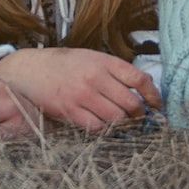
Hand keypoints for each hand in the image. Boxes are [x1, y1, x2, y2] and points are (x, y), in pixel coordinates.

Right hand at [0, 47, 160, 131]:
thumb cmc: (64, 64)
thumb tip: (141, 91)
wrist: (31, 69)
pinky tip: (102, 125)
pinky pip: (97, 128)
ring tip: (121, 123)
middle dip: (139, 114)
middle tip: (139, 118)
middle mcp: (95, 77)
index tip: (157, 104)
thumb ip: (113, 71)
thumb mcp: (91, 57)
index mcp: (103, 61)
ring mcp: (82, 95)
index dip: (153, 94)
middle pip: (131, 103)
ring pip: (117, 119)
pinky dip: (104, 130)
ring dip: (123, 125)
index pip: (139, 78)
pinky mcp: (71, 111)